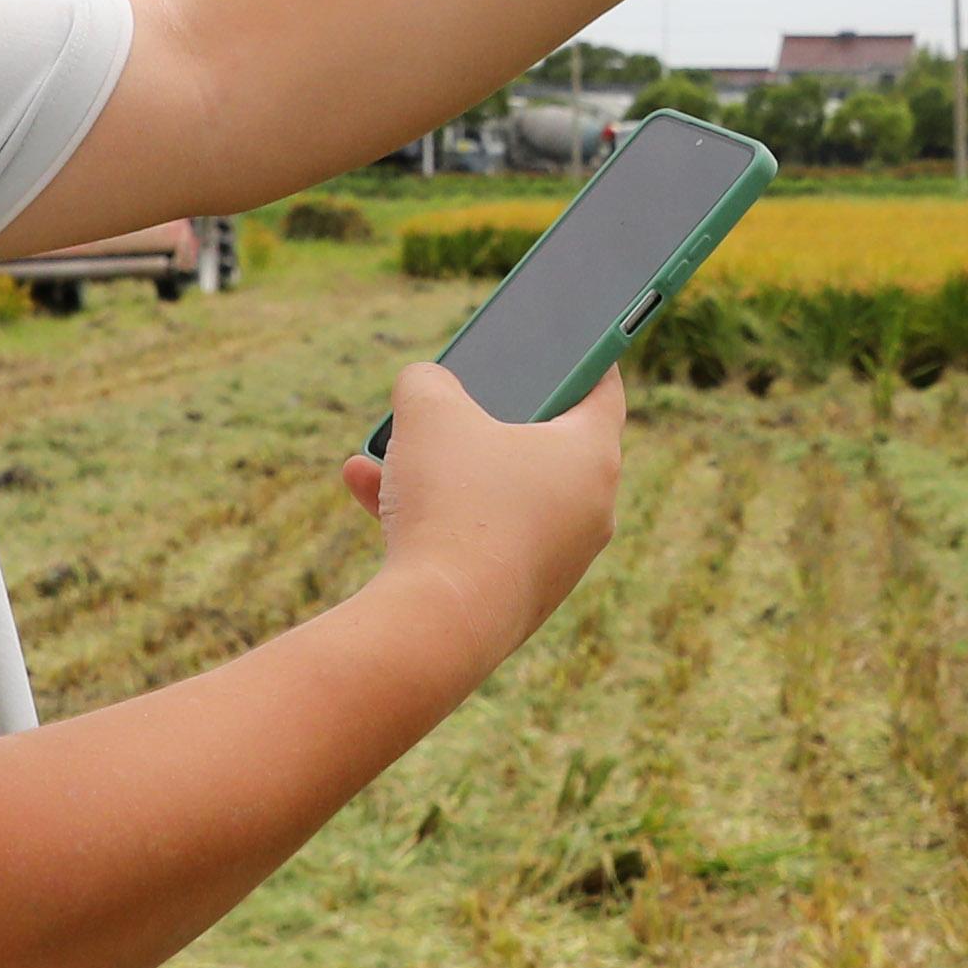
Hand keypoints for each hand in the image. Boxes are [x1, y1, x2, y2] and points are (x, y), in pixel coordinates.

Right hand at [339, 361, 624, 658]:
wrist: (439, 625)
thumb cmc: (452, 503)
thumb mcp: (428, 413)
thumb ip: (427, 381)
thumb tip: (425, 387)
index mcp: (592, 455)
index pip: (602, 390)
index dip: (583, 356)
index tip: (570, 342)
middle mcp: (589, 510)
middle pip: (541, 444)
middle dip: (484, 417)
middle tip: (461, 392)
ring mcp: (556, 559)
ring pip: (493, 492)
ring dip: (436, 466)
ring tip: (383, 446)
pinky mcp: (516, 597)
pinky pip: (473, 538)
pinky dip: (429, 513)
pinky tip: (365, 487)